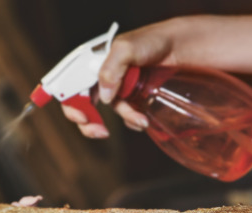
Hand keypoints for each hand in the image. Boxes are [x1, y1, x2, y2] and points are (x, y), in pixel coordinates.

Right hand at [62, 19, 180, 137]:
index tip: (82, 117)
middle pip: (84, 104)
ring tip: (141, 120)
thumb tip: (104, 97)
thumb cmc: (152, 40)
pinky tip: (143, 118)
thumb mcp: (127, 48)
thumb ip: (111, 68)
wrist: (180, 46)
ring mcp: (118, 87)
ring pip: (111, 111)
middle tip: (100, 132)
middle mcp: (102, 76)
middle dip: (89, 122)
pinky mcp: (133, 96)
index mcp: (93, 62)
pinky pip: (127, 115)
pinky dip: (133, 120)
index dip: (71, 104)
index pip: (71, 86)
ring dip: (125, 118)